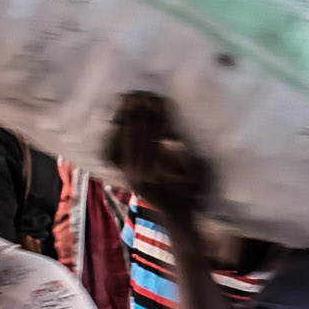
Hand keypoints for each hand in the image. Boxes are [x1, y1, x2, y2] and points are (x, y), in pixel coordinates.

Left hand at [103, 92, 212, 226]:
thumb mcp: (198, 174)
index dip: (156, 115)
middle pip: (137, 134)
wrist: (176, 215)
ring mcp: (128, 174)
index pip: (155, 135)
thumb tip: (169, 140)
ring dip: (124, 118)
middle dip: (139, 112)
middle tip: (141, 93)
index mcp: (158, 171)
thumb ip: (185, 158)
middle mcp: (138, 173)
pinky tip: (116, 120)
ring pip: (121, 140)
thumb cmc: (192, 191)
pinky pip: (110, 152)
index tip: (159, 99)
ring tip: (127, 99)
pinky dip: (112, 135)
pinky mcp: (122, 174)